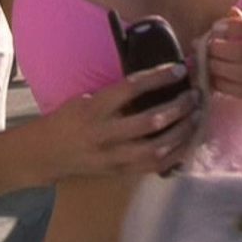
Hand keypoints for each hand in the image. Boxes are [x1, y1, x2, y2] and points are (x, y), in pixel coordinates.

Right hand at [40, 63, 200, 180]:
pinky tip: (189, 140)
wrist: (43, 155)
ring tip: (198, 115)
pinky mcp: (118, 173)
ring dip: (182, 131)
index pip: (131, 89)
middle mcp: (103, 134)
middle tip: (195, 94)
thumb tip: (155, 74)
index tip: (180, 68)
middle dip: (178, 107)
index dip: (159, 77)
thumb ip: (116, 91)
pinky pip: (153, 166)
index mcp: (93, 109)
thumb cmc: (68, 119)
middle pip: (149, 122)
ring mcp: (111, 157)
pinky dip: (176, 153)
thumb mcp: (85, 98)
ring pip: (155, 148)